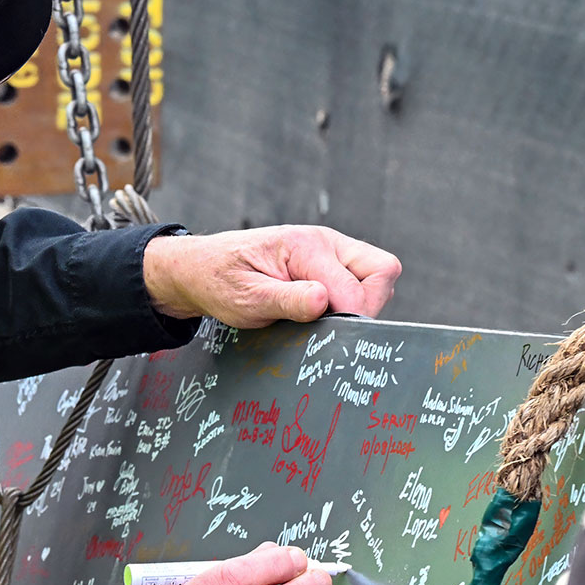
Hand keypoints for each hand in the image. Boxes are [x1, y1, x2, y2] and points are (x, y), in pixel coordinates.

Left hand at [143, 226, 400, 328]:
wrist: (201, 269)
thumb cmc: (221, 281)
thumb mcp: (247, 298)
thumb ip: (286, 301)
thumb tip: (322, 302)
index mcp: (306, 246)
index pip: (354, 286)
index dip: (350, 318)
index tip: (332, 341)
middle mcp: (326, 242)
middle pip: (383, 270)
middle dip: (369, 304)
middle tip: (336, 328)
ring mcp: (331, 251)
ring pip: (378, 276)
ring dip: (361, 302)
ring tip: (325, 319)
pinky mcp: (330, 264)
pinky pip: (362, 281)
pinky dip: (353, 301)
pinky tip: (324, 313)